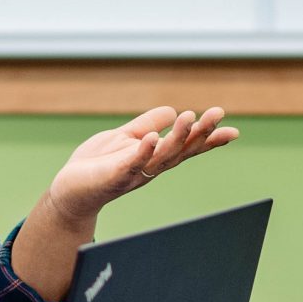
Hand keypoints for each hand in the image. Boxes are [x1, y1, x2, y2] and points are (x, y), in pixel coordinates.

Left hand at [43, 106, 238, 221]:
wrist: (69, 191)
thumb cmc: (97, 165)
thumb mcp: (125, 138)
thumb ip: (147, 124)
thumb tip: (172, 110)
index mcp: (154, 157)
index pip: (186, 147)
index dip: (208, 139)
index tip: (232, 131)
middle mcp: (150, 167)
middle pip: (181, 150)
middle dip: (200, 133)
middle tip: (217, 114)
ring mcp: (134, 173)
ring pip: (162, 156)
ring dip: (177, 137)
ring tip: (188, 117)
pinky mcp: (114, 176)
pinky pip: (132, 164)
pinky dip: (142, 151)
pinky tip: (151, 137)